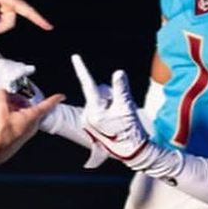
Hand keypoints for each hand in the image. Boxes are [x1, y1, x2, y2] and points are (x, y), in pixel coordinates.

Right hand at [0, 43, 106, 167]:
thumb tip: (3, 89)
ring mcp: (25, 134)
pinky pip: (18, 123)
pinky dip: (12, 116)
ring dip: (16, 108)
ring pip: (25, 116)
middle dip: (24, 100)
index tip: (63, 94)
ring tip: (4, 103)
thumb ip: (3, 96)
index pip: (49, 104)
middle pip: (33, 108)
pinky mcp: (17, 139)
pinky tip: (1, 116)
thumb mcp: (0, 109)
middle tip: (14, 94)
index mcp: (33, 117)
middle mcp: (32, 126)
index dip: (56, 98)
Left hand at [72, 54, 178, 177]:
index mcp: (94, 111)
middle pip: (98, 92)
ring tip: (119, 118)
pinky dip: (107, 110)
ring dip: (109, 104)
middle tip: (121, 110)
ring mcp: (88, 121)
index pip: (88, 85)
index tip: (75, 56)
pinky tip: (114, 121)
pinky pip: (99, 108)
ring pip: (99, 100)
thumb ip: (121, 88)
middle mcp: (87, 115)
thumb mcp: (127, 107)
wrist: (132, 151)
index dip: (82, 69)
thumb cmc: (130, 130)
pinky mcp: (91, 125)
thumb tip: (118, 72)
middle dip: (110, 96)